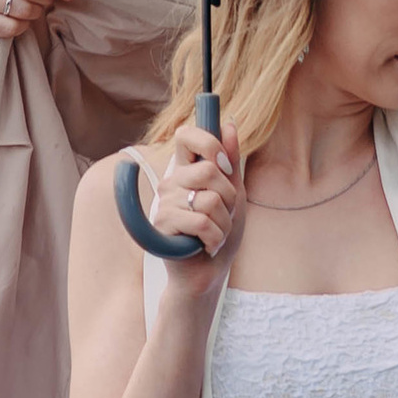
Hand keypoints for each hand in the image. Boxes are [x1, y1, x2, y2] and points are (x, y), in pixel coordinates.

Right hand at [147, 116, 243, 278]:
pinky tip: (207, 246)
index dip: (209, 142)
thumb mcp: (234, 195)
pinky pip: (202, 222)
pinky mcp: (162, 224)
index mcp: (187, 171)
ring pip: (209, 200)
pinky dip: (215, 238)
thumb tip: (230, 123)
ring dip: (224, 223)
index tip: (224, 165)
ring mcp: (164, 203)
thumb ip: (230, 162)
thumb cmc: (220, 234)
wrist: (208, 274)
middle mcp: (172, 182)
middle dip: (229, 197)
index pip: (187, 135)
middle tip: (222, 215)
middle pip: (209, 170)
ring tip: (214, 235)